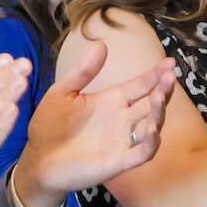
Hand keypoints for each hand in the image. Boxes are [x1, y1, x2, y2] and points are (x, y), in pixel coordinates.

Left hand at [14, 42, 175, 206]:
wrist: (36, 159)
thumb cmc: (49, 126)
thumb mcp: (63, 92)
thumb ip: (83, 72)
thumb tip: (101, 44)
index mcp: (111, 100)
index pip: (140, 85)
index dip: (155, 74)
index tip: (169, 62)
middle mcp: (122, 119)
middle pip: (151, 103)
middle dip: (163, 90)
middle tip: (170, 77)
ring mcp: (122, 141)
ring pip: (151, 126)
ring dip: (158, 112)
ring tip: (159, 97)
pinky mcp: (118, 161)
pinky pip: (142, 153)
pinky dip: (150, 143)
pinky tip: (153, 131)